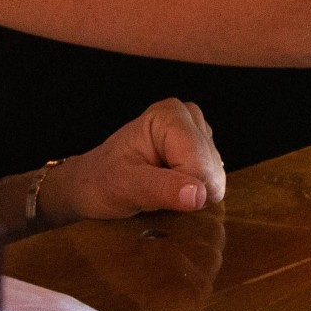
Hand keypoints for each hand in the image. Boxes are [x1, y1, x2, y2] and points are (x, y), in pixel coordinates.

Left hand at [50, 97, 224, 222]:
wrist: (94, 183)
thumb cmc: (103, 181)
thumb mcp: (124, 187)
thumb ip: (161, 189)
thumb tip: (198, 195)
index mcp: (170, 116)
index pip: (199, 165)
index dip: (182, 190)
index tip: (151, 191)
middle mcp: (189, 117)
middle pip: (212, 172)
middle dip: (187, 192)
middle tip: (154, 190)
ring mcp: (199, 133)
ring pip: (216, 179)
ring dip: (190, 193)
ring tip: (160, 187)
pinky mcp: (204, 150)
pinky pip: (213, 181)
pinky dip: (194, 192)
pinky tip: (172, 186)